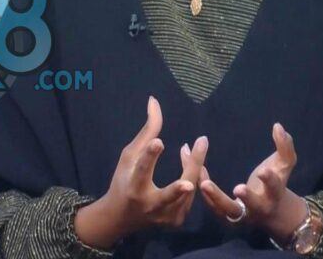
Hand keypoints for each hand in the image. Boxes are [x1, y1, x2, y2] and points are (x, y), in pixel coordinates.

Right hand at [74, 96, 208, 249]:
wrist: (121, 218)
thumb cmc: (123, 181)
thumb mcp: (129, 156)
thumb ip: (146, 132)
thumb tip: (154, 101)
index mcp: (134, 188)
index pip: (142, 171)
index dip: (150, 157)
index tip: (159, 142)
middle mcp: (151, 206)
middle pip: (176, 188)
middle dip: (190, 168)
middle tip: (201, 143)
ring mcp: (166, 217)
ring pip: (189, 190)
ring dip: (194, 166)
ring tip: (198, 144)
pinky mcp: (176, 221)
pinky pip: (191, 197)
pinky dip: (193, 179)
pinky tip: (193, 164)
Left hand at [199, 123, 307, 239]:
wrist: (270, 213)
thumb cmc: (275, 184)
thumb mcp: (283, 166)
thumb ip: (284, 147)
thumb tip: (277, 126)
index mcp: (274, 195)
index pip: (274, 187)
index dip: (269, 180)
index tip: (263, 171)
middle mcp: (258, 208)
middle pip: (252, 206)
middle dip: (246, 197)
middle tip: (238, 188)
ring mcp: (240, 215)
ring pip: (226, 209)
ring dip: (214, 197)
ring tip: (204, 182)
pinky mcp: (224, 216)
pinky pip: (211, 204)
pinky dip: (202, 189)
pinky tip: (194, 169)